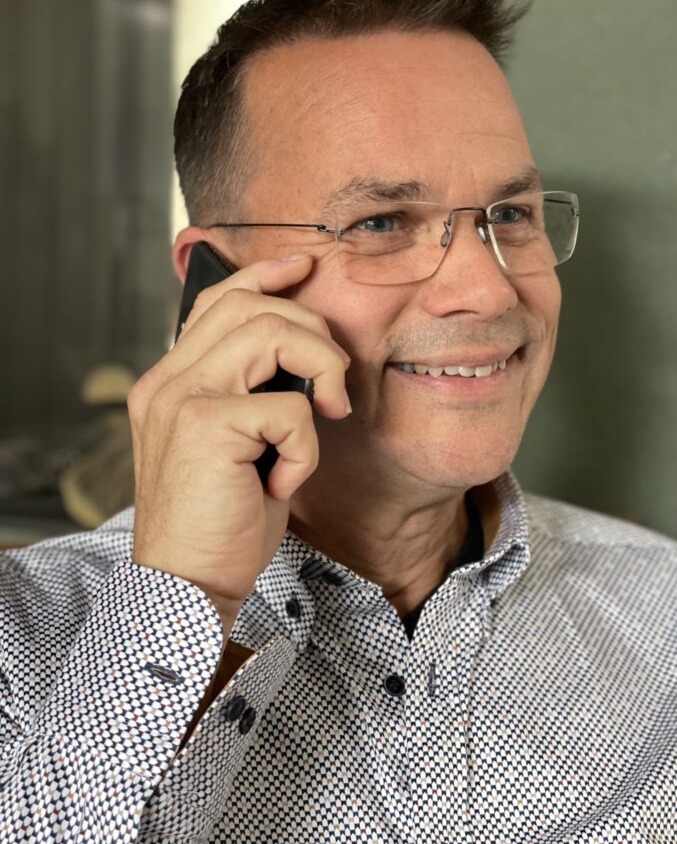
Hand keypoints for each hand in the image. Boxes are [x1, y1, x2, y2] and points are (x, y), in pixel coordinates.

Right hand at [128, 254, 350, 636]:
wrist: (188, 586)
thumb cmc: (221, 519)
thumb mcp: (235, 445)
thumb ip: (249, 394)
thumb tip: (301, 349)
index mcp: (170, 380)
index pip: (217, 302)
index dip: (266, 277)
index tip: (304, 268)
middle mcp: (167, 380)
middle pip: (254, 306)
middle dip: (314, 333)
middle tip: (333, 385)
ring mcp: (181, 398)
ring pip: (273, 333)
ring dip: (319, 370)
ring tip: (325, 415)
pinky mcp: (205, 426)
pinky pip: (290, 407)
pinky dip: (305, 447)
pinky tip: (284, 479)